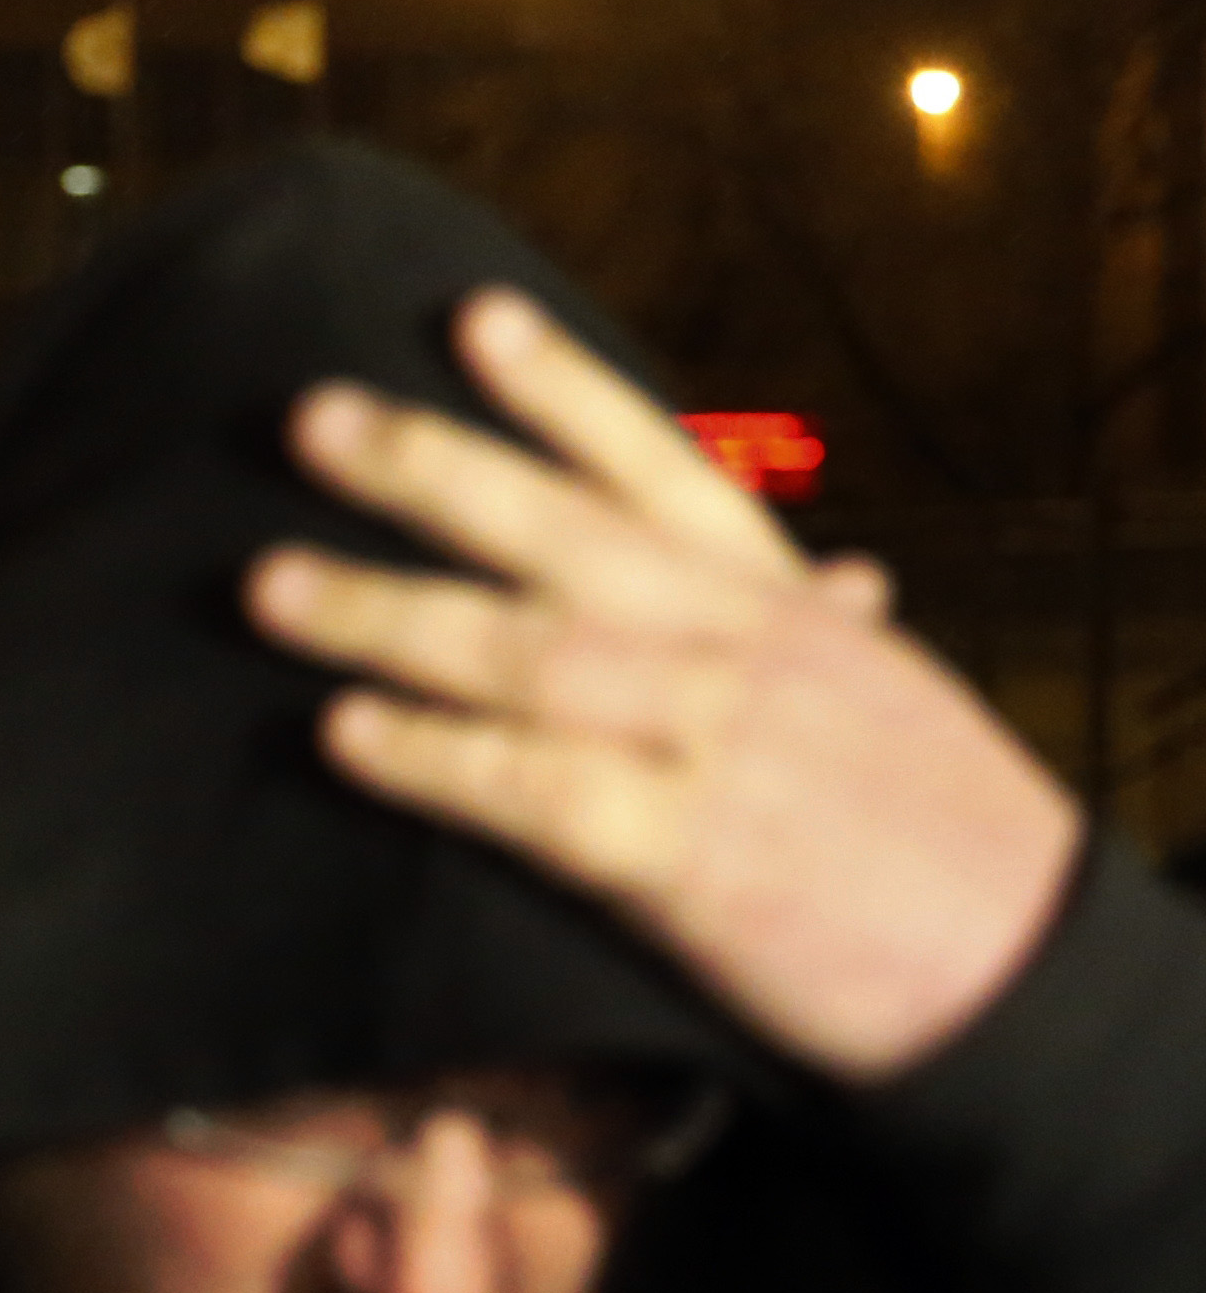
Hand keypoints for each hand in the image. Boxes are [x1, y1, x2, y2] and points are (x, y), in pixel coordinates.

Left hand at [244, 289, 1081, 1084]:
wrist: (1023, 973)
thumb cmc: (943, 844)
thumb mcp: (894, 707)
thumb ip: (831, 636)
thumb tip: (846, 577)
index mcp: (780, 606)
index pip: (662, 466)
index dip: (563, 390)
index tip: (470, 318)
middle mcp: (738, 649)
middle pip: (560, 533)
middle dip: (429, 469)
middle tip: (309, 420)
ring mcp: (710, 744)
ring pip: (524, 651)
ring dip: (384, 614)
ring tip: (268, 585)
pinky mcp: (685, 856)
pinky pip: (534, 790)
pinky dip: (436, 758)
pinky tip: (346, 735)